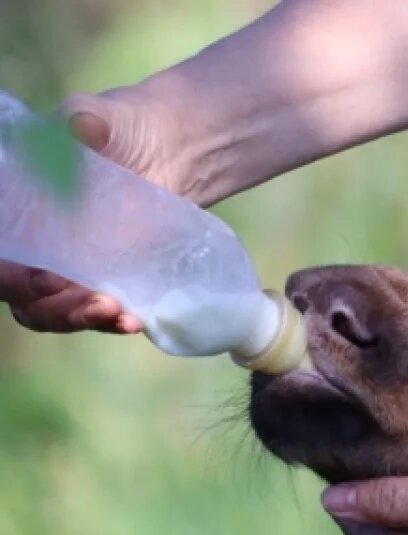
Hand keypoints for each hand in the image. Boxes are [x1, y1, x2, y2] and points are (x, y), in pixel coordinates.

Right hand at [2, 88, 183, 334]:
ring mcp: (67, 268)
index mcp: (12, 209)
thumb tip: (77, 127)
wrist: (169, 149)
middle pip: (18, 293)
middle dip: (47, 304)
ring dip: (80, 318)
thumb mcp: (95, 119)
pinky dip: (112, 321)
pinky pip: (99, 313)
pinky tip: (133, 319)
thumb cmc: (117, 129)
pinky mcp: (107, 281)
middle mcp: (31, 245)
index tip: (37, 276)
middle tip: (84, 299)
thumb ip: (81, 123)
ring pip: (54, 311)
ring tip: (115, 312)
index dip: (5, 273)